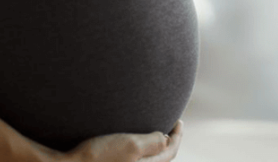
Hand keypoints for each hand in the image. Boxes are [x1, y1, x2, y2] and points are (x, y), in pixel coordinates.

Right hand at [43, 121, 183, 161]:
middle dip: (167, 142)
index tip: (179, 119)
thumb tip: (166, 139)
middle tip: (170, 125)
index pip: (170, 152)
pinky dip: (138, 149)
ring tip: (152, 129)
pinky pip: (133, 159)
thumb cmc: (98, 157)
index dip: (177, 135)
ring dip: (152, 145)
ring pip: (146, 159)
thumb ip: (153, 142)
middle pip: (160, 158)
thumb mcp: (131, 146)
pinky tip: (129, 138)